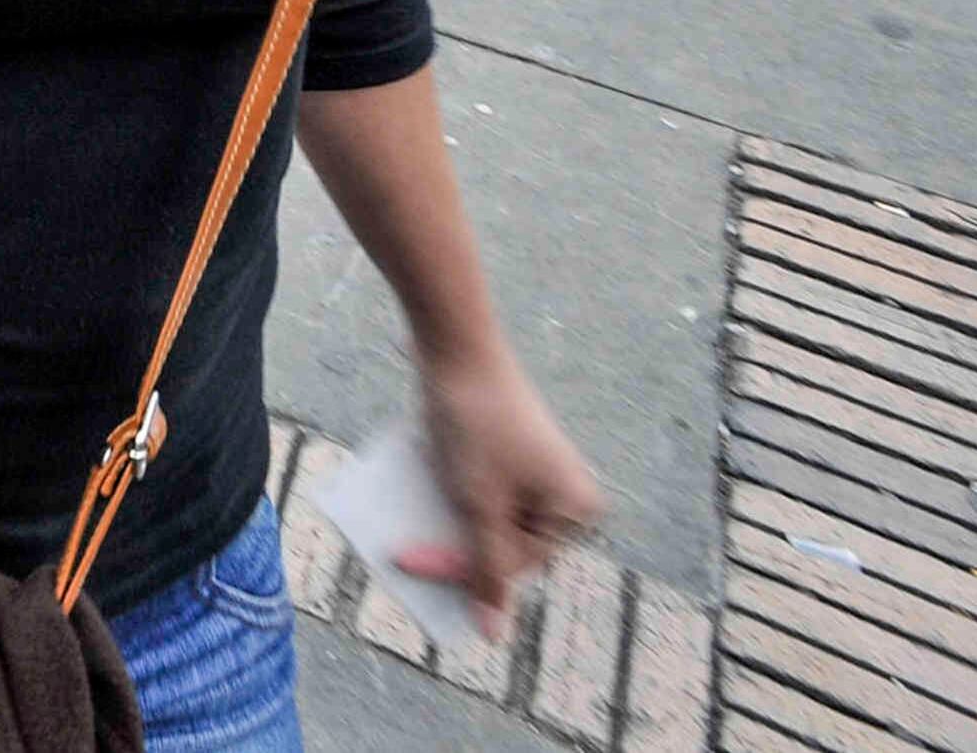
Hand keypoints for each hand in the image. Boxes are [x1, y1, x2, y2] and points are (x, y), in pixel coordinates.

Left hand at [403, 342, 603, 634]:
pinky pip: (475, 484)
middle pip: (499, 542)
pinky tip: (411, 485)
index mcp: (574, 510)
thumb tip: (493, 634)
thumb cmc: (474, 424)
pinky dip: (444, 491)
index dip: (456, 567)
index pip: (513, 564)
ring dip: (443, 521)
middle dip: (451, 544)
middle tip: (403, 550)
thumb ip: (486, 569)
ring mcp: (534, 468)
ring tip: (401, 520)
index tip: (403, 558)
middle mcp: (563, 492)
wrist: (454, 341)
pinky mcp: (504, 448)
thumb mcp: (477, 504)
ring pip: (482, 514)